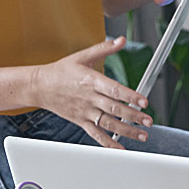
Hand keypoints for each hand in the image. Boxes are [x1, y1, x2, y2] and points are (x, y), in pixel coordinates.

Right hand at [29, 37, 152, 148]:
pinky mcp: (80, 121)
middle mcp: (89, 98)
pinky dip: (108, 143)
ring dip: (126, 131)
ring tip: (142, 135)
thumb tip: (121, 40)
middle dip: (133, 116)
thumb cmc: (62, 71)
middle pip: (114, 109)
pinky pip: (95, 134)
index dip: (129, 96)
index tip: (143, 101)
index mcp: (91, 81)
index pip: (114, 90)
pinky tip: (120, 148)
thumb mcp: (83, 56)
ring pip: (108, 123)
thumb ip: (105, 48)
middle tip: (149, 121)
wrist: (39, 86)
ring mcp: (85, 111)